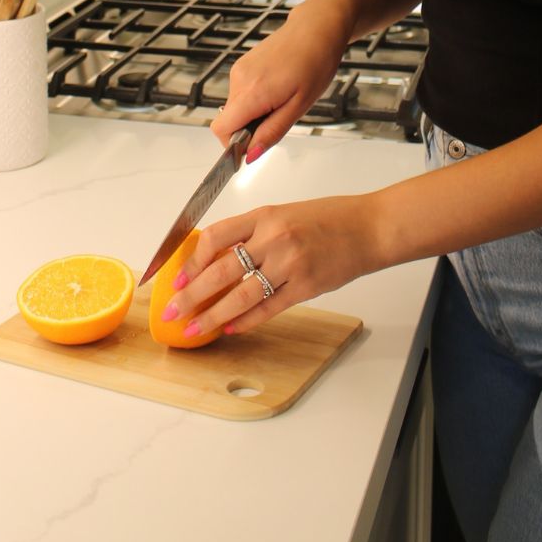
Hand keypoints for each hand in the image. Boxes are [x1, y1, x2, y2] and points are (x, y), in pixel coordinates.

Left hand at [159, 194, 383, 338]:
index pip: (216, 237)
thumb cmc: (328, 218)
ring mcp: (291, 264)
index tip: (178, 278)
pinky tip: (231, 328)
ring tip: (195, 328)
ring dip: (213, 315)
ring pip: (241, 295)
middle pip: (221, 270)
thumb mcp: (283, 214)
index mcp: (265, 215)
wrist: (368, 227)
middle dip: (192, 295)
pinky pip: (268, 308)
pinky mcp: (307, 288)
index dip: (192, 260)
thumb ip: (252, 233)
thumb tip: (217, 258)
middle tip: (173, 312)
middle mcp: (274, 238)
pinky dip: (246, 321)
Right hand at [212, 6, 344, 156]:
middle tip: (279, 117)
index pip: (220, 129)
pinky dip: (255, 99)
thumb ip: (272, 132)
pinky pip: (241, 93)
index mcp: (252, 92)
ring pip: (235, 107)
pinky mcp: (243, 64)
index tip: (254, 145)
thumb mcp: (299, 106)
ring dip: (254, 113)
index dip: (233, 144)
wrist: (316, 29)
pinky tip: (278, 88)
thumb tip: (251, 155)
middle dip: (249, 128)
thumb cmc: (315, 63)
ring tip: (282, 99)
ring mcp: (239, 69)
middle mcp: (239, 79)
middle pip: (228, 120)